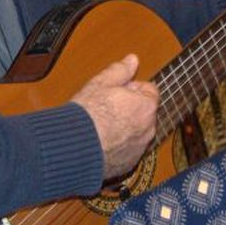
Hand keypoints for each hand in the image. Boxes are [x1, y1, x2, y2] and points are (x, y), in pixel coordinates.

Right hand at [71, 54, 158, 179]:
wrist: (76, 147)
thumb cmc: (88, 114)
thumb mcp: (101, 83)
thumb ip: (120, 70)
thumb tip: (132, 60)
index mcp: (146, 105)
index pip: (150, 91)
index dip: (132, 88)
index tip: (117, 91)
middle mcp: (148, 129)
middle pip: (144, 112)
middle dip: (130, 109)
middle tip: (106, 107)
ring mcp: (139, 148)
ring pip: (136, 133)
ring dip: (125, 128)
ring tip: (101, 126)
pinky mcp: (128, 164)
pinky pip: (127, 151)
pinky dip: (118, 146)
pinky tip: (100, 142)